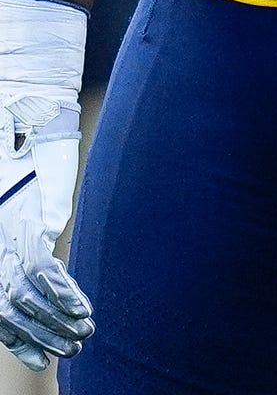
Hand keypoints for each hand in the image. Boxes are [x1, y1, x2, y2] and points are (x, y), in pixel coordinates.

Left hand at [0, 96, 91, 370]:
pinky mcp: (27, 220)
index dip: (18, 334)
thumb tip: (50, 240)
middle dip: (39, 334)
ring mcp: (10, 233)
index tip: (40, 356)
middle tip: (66, 355)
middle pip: (11, 305)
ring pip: (25, 296)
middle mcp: (0, 241)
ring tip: (80, 339)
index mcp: (2, 235)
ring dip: (55, 321)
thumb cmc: (28, 139)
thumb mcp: (35, 185)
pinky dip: (62, 292)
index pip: (3, 302)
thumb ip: (40, 215)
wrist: (22, 106)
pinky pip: (41, 268)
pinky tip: (81, 310)